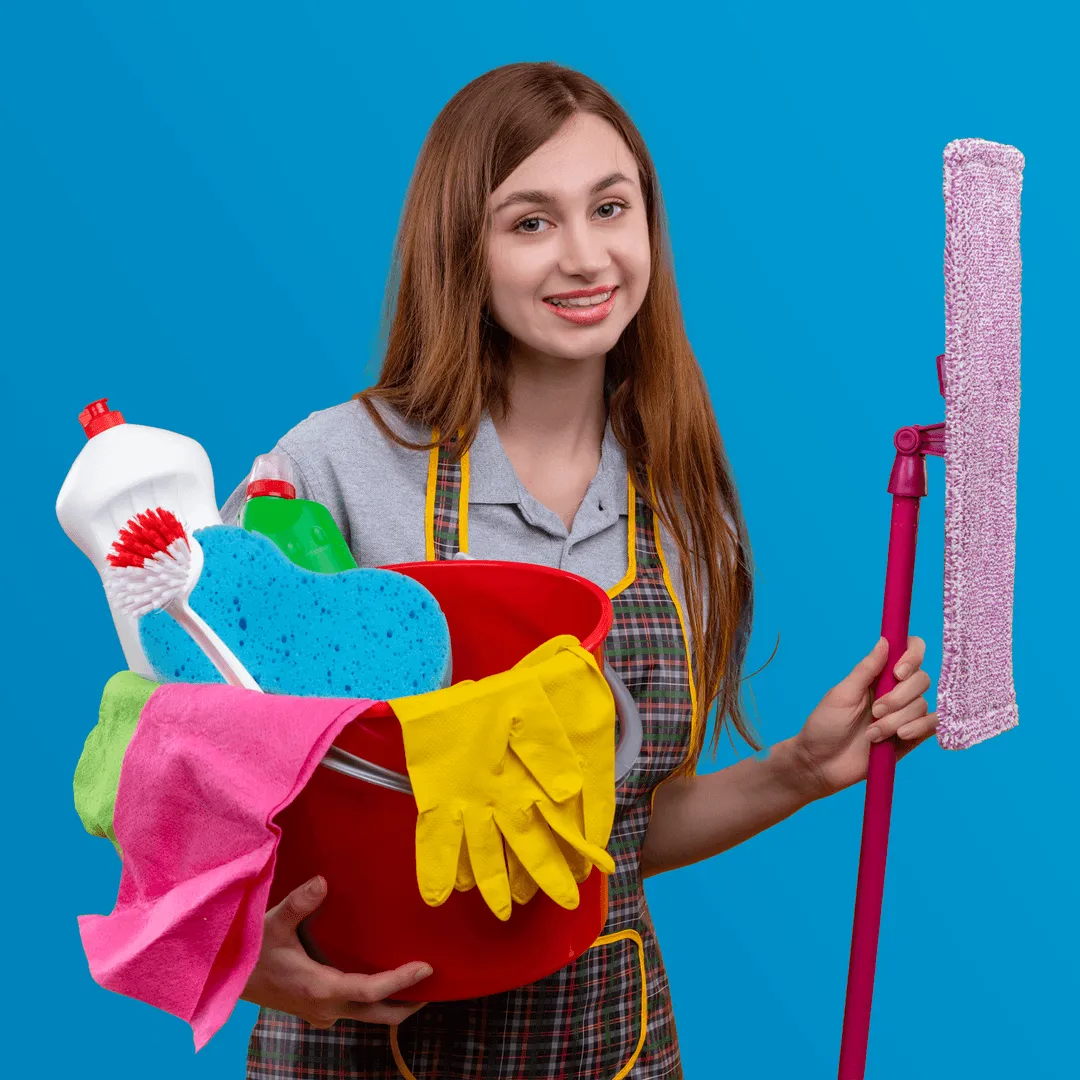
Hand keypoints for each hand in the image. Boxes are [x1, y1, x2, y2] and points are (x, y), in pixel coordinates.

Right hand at [241, 875, 432, 1027]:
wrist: (225, 982)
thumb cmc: (248, 952)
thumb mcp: (271, 925)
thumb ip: (298, 904)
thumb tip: (323, 881)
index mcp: (320, 988)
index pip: (370, 990)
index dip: (400, 980)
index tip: (426, 968)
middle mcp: (326, 1007)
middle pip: (378, 1014)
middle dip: (408, 1003)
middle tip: (437, 986)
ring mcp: (322, 1013)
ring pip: (367, 1015)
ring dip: (392, 1002)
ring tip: (418, 982)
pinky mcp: (317, 1010)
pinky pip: (355, 1009)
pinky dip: (375, 999)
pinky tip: (383, 980)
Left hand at [791, 637, 937, 799]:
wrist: (821, 764)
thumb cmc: (825, 725)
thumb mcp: (841, 694)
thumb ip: (866, 669)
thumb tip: (885, 641)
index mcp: (877, 675)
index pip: (909, 652)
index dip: (912, 657)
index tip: (897, 673)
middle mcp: (895, 691)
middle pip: (921, 679)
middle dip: (899, 696)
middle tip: (875, 710)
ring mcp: (905, 714)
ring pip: (922, 705)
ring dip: (897, 720)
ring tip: (872, 733)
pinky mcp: (912, 736)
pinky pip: (932, 725)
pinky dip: (918, 728)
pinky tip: (899, 736)